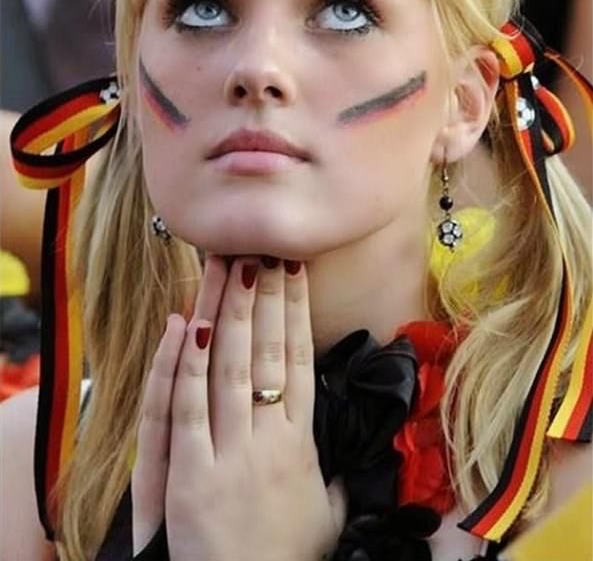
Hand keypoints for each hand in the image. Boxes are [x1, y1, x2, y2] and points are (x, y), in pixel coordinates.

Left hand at [132, 256, 345, 560]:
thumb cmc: (289, 558)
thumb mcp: (327, 513)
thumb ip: (333, 470)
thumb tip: (350, 443)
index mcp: (302, 442)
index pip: (302, 360)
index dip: (296, 311)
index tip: (292, 271)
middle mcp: (270, 440)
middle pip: (268, 352)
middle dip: (263, 295)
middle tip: (260, 248)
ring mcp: (231, 456)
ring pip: (229, 367)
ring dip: (228, 311)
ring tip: (228, 266)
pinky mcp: (191, 476)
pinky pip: (186, 408)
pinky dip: (185, 363)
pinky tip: (187, 323)